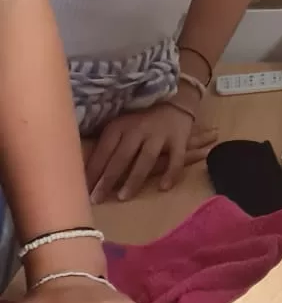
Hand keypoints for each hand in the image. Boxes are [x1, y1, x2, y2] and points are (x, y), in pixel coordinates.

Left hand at [85, 103, 214, 201]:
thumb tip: (85, 172)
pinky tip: (164, 187)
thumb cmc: (140, 122)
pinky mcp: (179, 140)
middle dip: (108, 179)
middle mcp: (138, 130)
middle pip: (121, 157)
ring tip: (123, 197)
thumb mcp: (120, 127)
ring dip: (134, 179)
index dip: (93, 171)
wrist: (174, 104)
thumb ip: (108, 146)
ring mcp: (159, 135)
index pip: (103, 151)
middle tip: (96, 199)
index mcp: (119, 126)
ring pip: (146, 160)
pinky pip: (176, 159)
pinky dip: (171, 173)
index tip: (82, 190)